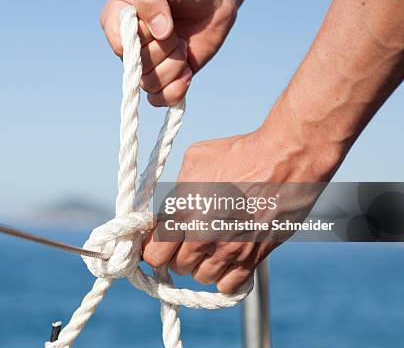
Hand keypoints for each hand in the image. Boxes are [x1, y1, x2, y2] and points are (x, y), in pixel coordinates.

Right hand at [100, 0, 239, 106]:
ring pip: (149, 84)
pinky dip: (175, 90)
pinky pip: (160, 99)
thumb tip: (158, 33)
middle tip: (176, 30)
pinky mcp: (167, 78)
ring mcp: (148, 63)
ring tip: (183, 46)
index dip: (141, 37)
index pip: (118, 40)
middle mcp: (129, 44)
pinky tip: (187, 72)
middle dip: (164, 48)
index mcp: (118, 17)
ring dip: (173, 66)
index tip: (160, 22)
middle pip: (137, 65)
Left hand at [143, 126, 340, 292]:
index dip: (154, 249)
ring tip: (210, 246)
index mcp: (183, 211)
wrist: (285, 158)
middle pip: (176, 266)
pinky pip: (229, 286)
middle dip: (178, 254)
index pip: (153, 254)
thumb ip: (178, 188)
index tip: (158, 243)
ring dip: (201, 265)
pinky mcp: (254, 256)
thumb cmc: (239, 152)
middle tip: (189, 238)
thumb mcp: (196, 159)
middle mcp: (203, 235)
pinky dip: (225, 277)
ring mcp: (229, 249)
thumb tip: (169, 207)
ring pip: (201, 277)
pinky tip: (228, 260)